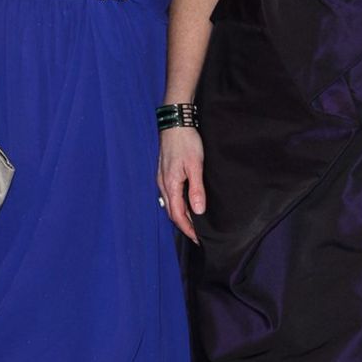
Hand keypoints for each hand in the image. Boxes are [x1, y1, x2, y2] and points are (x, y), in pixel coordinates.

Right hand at [158, 127, 204, 243]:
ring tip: (193, 223)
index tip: (198, 239)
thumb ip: (196, 189)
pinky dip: (178, 204)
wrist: (176, 122)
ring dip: (181, 215)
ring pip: (170, 204)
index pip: (178, 215)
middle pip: (172, 212)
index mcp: (171, 185)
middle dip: (184, 225)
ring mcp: (162, 178)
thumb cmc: (186, 142)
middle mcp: (163, 184)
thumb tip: (198, 211)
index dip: (188, 229)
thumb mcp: (195, 166)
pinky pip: (169, 195)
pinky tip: (186, 203)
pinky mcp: (164, 172)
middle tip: (197, 235)